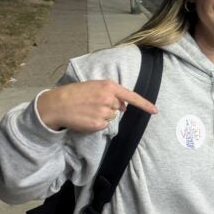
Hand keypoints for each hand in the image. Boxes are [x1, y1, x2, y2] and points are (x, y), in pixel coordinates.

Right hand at [37, 80, 156, 131]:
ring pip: (111, 118)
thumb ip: (111, 93)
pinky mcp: (97, 124)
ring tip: (88, 110)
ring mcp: (103, 112)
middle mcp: (109, 99)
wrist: (57, 104)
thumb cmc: (75, 93)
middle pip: (119, 108)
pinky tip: (86, 118)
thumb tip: (124, 106)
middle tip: (93, 104)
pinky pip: (104, 126)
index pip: (131, 96)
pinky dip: (97, 124)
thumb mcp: (94, 86)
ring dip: (103, 116)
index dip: (145, 104)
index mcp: (109, 86)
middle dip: (110, 107)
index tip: (155, 110)